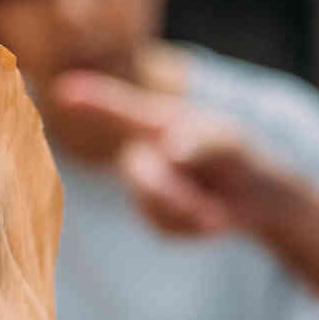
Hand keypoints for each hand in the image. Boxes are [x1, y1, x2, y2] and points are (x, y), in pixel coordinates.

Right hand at [51, 71, 287, 237]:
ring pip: (151, 206)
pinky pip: (162, 228)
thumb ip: (206, 142)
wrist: (257, 201)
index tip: (61, 89)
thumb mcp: (234, 145)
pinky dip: (192, 230)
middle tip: (215, 211)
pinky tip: (209, 220)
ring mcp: (144, 184)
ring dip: (191, 215)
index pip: (118, 110)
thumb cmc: (243, 159)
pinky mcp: (151, 214)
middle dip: (173, 195)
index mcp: (160, 122)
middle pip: (137, 174)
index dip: (90, 100)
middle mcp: (145, 149)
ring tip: (219, 213)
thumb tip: (170, 149)